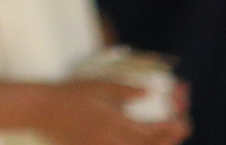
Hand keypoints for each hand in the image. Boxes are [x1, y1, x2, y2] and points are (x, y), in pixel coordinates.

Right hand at [27, 78, 189, 144]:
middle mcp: (113, 140)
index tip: (183, 120)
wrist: (41, 110)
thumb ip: (124, 90)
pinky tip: (140, 140)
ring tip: (167, 136)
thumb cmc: (69, 94)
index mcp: (115, 122)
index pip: (153, 131)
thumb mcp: (97, 85)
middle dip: (171, 138)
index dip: (173, 128)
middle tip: (180, 127)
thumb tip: (148, 92)